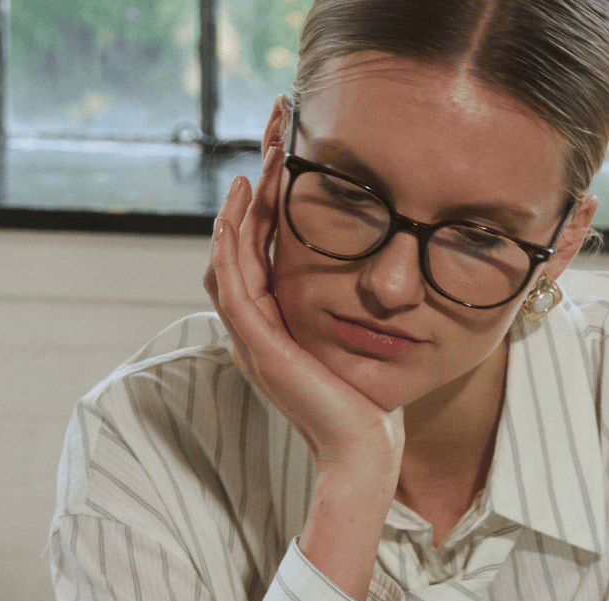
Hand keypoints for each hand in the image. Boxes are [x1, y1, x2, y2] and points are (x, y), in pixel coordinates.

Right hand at [203, 168, 403, 488]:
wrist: (364, 454)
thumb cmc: (369, 407)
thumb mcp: (357, 344)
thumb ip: (348, 311)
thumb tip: (378, 276)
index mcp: (272, 327)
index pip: (256, 253)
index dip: (265, 205)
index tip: (284, 158)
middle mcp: (253, 330)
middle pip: (238, 245)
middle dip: (254, 190)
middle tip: (272, 140)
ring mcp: (251, 340)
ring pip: (230, 257)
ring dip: (241, 205)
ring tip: (259, 160)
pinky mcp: (259, 349)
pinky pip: (231, 285)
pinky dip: (232, 244)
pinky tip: (241, 206)